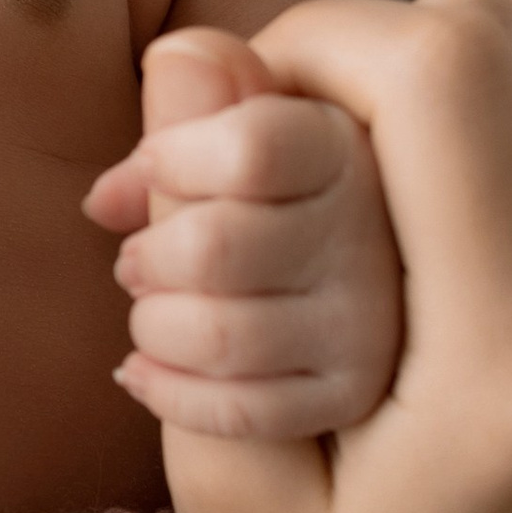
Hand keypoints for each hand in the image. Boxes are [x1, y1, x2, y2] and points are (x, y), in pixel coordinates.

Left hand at [85, 25, 403, 437]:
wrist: (328, 297)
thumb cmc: (262, 193)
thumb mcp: (237, 129)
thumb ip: (196, 103)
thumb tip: (148, 113)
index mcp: (346, 145)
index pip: (250, 149)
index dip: (173, 159)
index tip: (151, 167)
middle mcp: (374, 236)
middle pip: (213, 248)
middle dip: (149, 257)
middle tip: (137, 261)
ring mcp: (370, 324)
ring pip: (218, 334)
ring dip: (155, 325)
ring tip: (150, 311)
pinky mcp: (351, 395)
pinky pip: (238, 409)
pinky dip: (169, 390)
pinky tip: (145, 369)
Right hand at [88, 0, 511, 512]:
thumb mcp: (224, 479)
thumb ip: (208, 257)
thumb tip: (195, 50)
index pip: (447, 75)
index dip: (313, 49)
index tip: (231, 134)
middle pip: (502, 24)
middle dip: (357, 58)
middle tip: (276, 165)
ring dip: (426, 74)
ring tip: (355, 188)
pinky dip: (499, 104)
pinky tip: (442, 208)